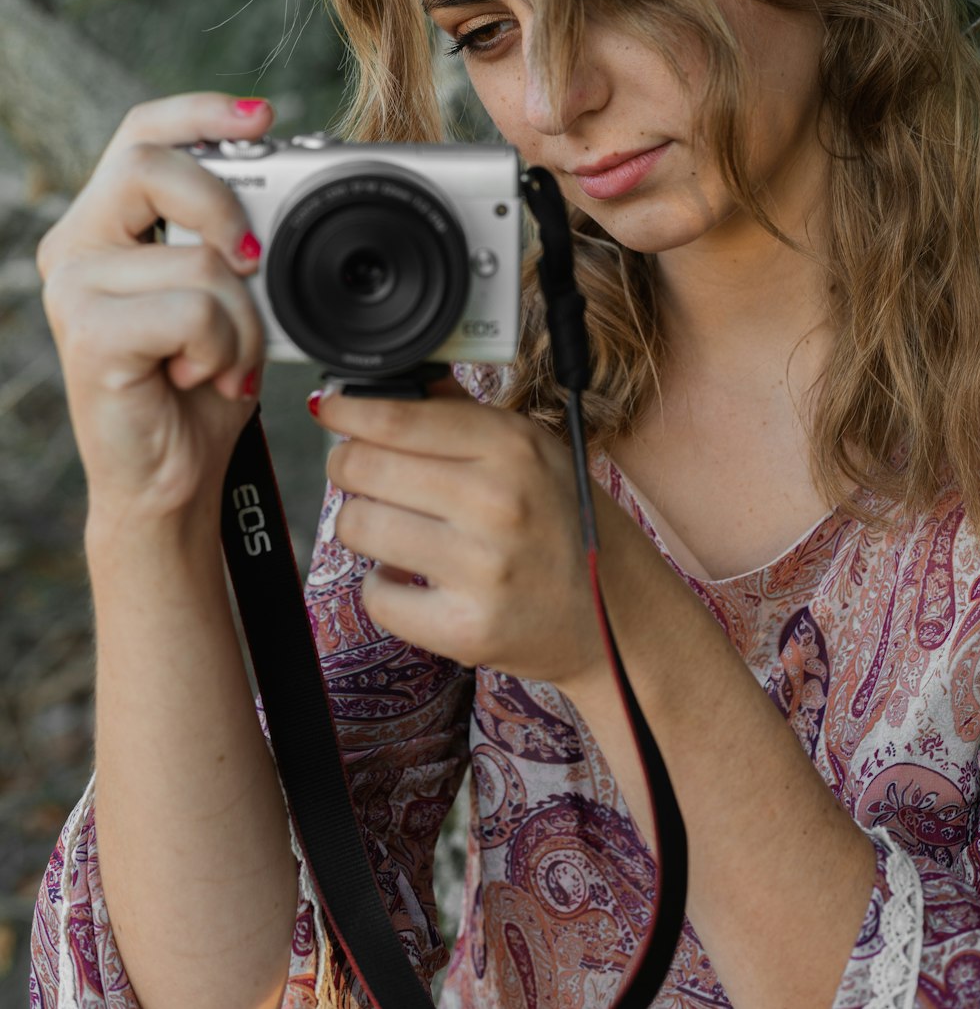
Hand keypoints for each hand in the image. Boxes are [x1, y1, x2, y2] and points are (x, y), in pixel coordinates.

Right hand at [36, 93, 272, 536]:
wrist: (172, 481)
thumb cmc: (200, 386)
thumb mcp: (231, 296)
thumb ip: (237, 238)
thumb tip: (284, 187)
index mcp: (108, 226)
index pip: (142, 134)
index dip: (199, 113)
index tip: (261, 117)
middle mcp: (77, 247)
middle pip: (148, 165)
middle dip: (222, 206)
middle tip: (254, 262)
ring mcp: (73, 289)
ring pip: (196, 258)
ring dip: (243, 318)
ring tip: (224, 358)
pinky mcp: (87, 335)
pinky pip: (192, 312)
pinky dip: (224, 348)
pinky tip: (202, 378)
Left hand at [310, 378, 606, 687]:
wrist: (620, 618)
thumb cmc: (568, 526)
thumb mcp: (533, 452)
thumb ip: (464, 416)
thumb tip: (399, 379)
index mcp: (513, 447)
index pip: (398, 418)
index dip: (348, 410)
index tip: (330, 408)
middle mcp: (498, 502)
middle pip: (363, 467)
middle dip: (347, 465)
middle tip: (357, 471)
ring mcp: (482, 568)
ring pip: (358, 526)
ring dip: (362, 525)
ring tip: (392, 527)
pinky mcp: (466, 629)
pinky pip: (376, 596)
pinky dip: (383, 587)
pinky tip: (411, 578)